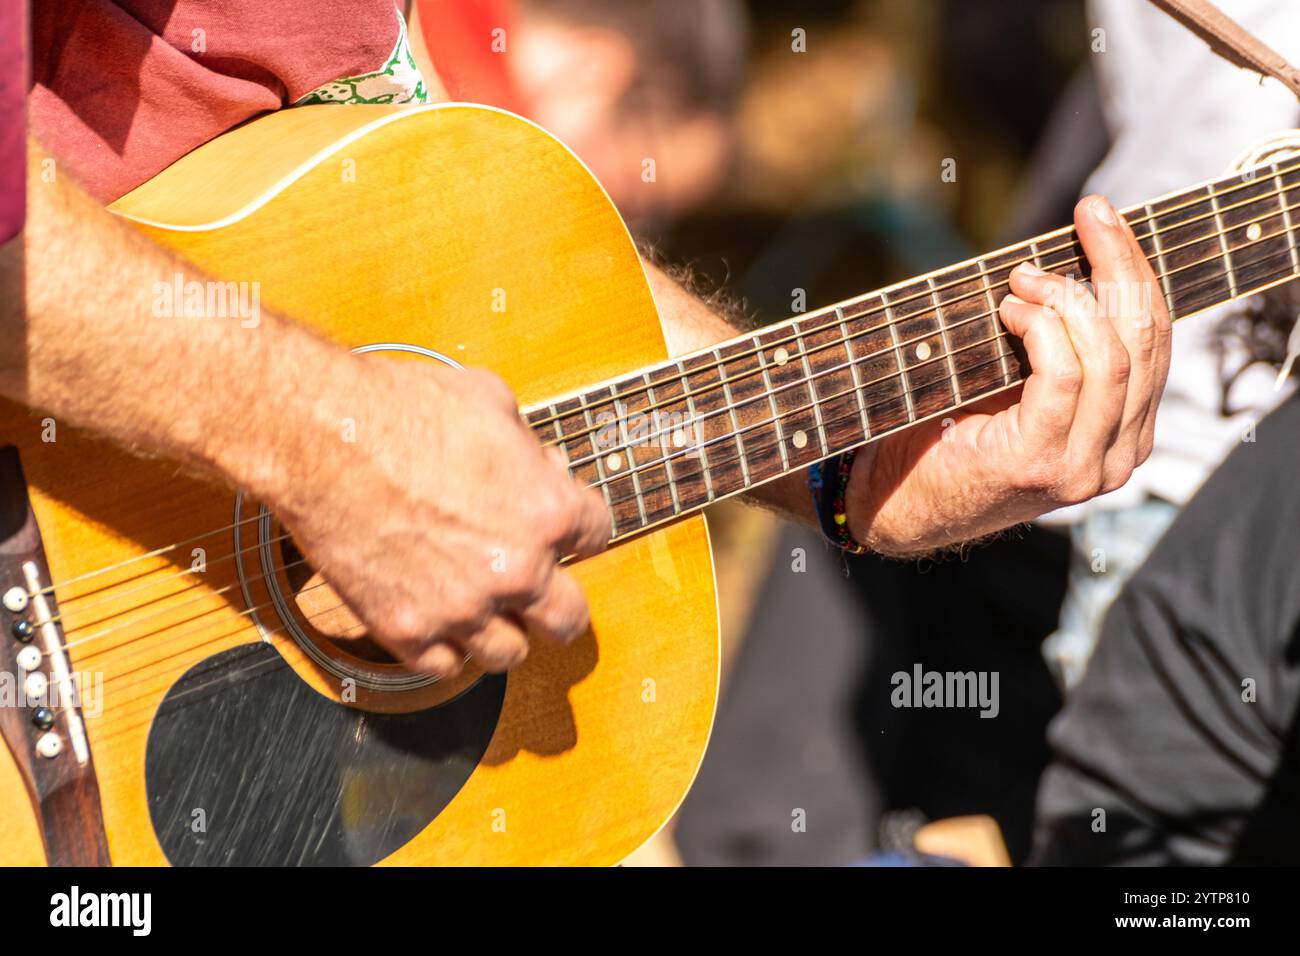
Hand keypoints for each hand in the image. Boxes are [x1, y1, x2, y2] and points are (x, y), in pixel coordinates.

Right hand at [268, 358, 610, 676]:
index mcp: (548, 510)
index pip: (598, 536)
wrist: (323, 437)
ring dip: (503, 631)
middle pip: (568, 619)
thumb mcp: (492, 402)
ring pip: (510, 653)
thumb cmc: (401, 407)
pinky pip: (445, 667)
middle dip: (557, 602)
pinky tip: (438, 622)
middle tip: (542, 593)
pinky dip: (445, 649)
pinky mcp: (407, 630)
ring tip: (486, 610)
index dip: (579, 529)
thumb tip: (542, 469)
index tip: (564, 531)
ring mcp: (462, 607)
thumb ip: (529, 450)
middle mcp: (515, 568)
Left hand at [846, 195, 1171, 554]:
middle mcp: (1118, 457)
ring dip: (1066, 299)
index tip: (1105, 219)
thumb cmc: (948, 431)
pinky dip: (1037, 329)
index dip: (1137, 272)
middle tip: (1089, 214)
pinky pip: (1062, 376)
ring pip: (1109, 357)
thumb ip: (1062, 343)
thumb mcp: (1021, 383)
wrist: (890, 502)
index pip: (1155, 341)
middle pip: (1144, 341)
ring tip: (1022, 280)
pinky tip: (1008, 311)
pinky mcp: (1040, 464)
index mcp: (1124, 436)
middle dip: (1119, 265)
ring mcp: (1083, 467)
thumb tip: (1074, 259)